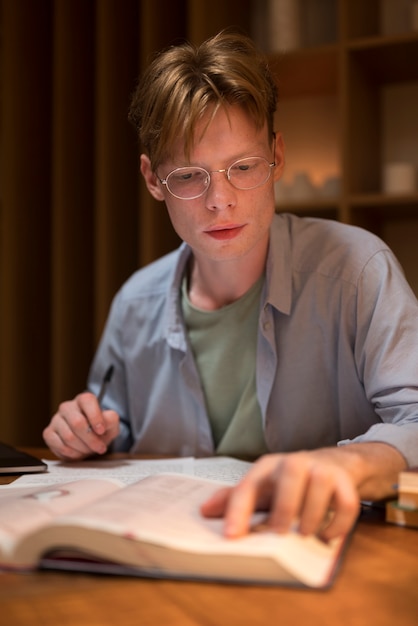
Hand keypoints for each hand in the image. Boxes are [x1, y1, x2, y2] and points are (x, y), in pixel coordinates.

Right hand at [43, 392, 119, 460]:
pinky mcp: (48, 433)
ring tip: (90, 450)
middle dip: (91, 439)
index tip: (102, 431)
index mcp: (83, 400)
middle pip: (77, 422)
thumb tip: (104, 422)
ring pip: (68, 436)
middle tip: (100, 447)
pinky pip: (59, 446)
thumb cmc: (99, 430)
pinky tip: (78, 452)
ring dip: (83, 448)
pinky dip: (72, 453)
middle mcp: (67, 407)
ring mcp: (56, 419)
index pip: (88, 401)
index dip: (95, 417)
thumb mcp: (111, 425)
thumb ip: (111, 420)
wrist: (89, 440)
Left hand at [200, 450, 360, 540]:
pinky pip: (347, 502)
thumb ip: (234, 498)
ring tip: (304, 534)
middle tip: (279, 533)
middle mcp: (295, 462)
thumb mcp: (261, 487)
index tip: (231, 536)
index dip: (238, 510)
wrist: (332, 464)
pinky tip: (326, 536)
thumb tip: (204, 510)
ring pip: (320, 485)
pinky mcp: (345, 482)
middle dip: (285, 505)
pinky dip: (338, 524)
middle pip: (291, 473)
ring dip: (312, 515)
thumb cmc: (289, 481)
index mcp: (268, 467)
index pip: (249, 484)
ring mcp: (322, 470)